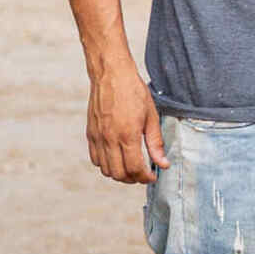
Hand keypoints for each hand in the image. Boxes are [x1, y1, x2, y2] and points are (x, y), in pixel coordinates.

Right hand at [86, 59, 168, 184]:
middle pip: (119, 174)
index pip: (135, 169)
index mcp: (127, 135)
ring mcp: (98, 137)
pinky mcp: (90, 134)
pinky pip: (96, 159)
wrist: (111, 74)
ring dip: (119, 174)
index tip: (153, 176)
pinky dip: (106, 165)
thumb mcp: (151, 115)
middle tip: (143, 174)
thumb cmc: (133, 91)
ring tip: (131, 167)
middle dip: (133, 179)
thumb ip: (155, 142)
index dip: (145, 177)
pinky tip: (116, 158)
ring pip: (106, 170)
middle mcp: (110, 139)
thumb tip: (163, 164)